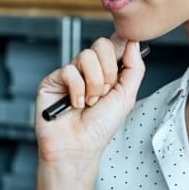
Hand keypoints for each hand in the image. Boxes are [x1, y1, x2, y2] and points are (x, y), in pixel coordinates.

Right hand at [34, 36, 145, 165]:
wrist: (78, 146)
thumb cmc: (100, 128)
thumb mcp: (126, 97)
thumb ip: (134, 68)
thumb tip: (133, 43)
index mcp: (107, 72)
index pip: (114, 45)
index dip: (121, 44)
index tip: (127, 49)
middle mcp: (88, 70)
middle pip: (101, 45)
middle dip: (108, 72)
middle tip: (105, 93)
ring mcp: (71, 73)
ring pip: (86, 56)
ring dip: (93, 84)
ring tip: (89, 102)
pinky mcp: (53, 79)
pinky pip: (69, 70)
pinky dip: (77, 90)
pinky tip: (75, 104)